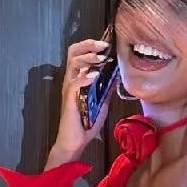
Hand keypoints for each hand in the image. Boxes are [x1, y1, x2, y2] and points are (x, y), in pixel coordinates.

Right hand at [45, 38, 112, 167]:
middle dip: (87, 45)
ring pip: (73, 64)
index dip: (90, 46)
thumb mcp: (102, 103)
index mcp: (78, 79)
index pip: (80, 55)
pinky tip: (94, 76)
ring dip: (88, 58)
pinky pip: (74, 83)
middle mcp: (71, 80)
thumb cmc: (86, 124)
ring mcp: (69, 89)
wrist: (75, 142)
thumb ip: (107, 89)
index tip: (106, 44)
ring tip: (101, 58)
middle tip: (102, 45)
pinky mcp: (68, 99)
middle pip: (72, 53)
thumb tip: (117, 76)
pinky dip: (84, 77)